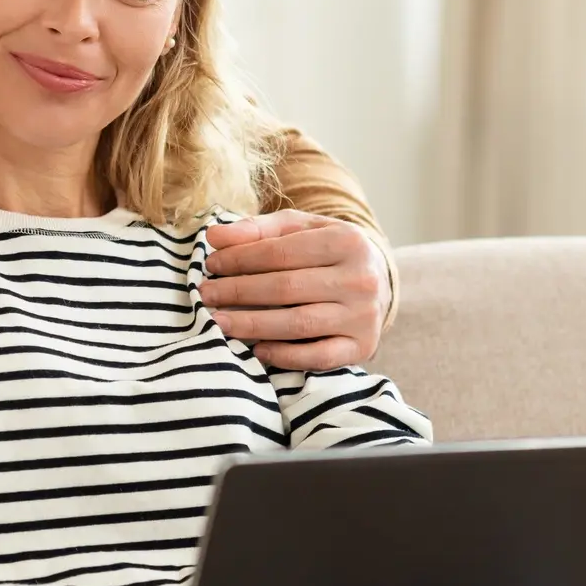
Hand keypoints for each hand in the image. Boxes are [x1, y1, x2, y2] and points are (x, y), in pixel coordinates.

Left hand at [199, 211, 392, 368]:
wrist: (378, 281)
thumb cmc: (329, 251)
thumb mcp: (302, 229)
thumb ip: (259, 229)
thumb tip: (215, 236)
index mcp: (347, 241)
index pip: (280, 252)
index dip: (240, 259)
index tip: (212, 264)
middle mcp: (360, 279)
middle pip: (286, 288)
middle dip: (239, 291)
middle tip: (207, 295)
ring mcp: (363, 316)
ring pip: (298, 323)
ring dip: (252, 324)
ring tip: (219, 322)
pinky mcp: (362, 347)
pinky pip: (318, 356)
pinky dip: (285, 356)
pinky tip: (257, 350)